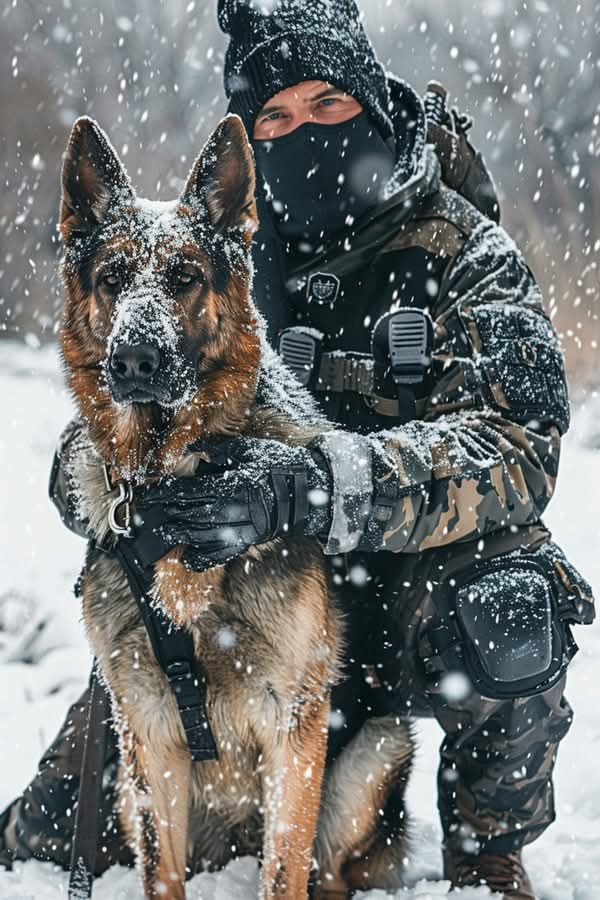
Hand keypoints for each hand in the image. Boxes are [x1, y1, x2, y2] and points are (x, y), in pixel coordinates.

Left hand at [129, 436, 331, 570]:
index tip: (150, 495)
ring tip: (163, 533)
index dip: (165, 494)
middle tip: (149, 514)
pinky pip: (221, 555)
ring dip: (179, 536)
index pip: (188, 492)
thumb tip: (190, 448)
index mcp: (230, 485)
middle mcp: (232, 509)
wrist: (305, 491)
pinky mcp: (247, 542)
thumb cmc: (274, 466)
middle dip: (167, 514)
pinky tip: (188, 559)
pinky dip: (203, 560)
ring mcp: (240, 528)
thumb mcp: (247, 450)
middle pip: (190, 514)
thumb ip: (217, 450)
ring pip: (201, 536)